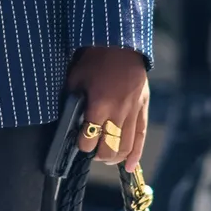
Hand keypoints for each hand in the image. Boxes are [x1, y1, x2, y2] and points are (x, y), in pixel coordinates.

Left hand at [64, 46, 149, 169]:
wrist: (122, 43)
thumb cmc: (95, 59)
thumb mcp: (76, 77)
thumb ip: (73, 100)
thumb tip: (67, 118)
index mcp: (99, 106)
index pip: (87, 140)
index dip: (80, 145)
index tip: (77, 142)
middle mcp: (118, 113)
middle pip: (108, 149)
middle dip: (97, 155)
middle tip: (91, 151)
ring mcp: (133, 112)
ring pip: (125, 147)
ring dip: (114, 157)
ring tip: (105, 157)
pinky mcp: (143, 109)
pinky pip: (141, 137)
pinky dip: (136, 155)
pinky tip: (129, 167)